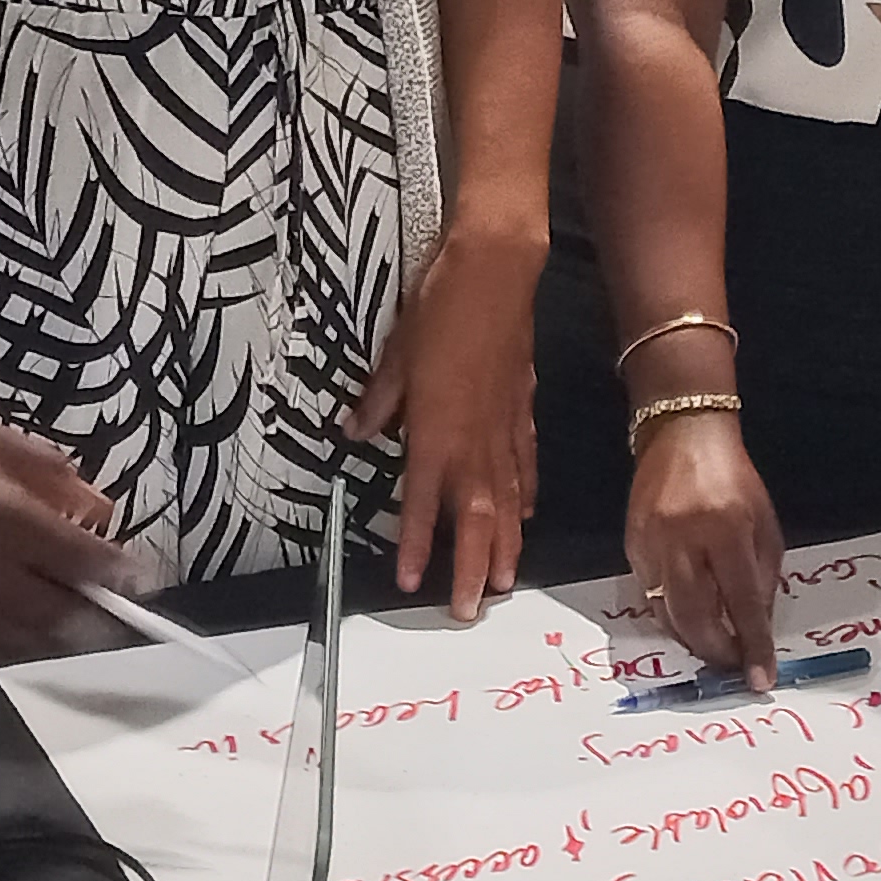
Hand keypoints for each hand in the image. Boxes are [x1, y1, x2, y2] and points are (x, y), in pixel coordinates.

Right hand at [0, 409, 125, 663]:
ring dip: (63, 643)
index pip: (87, 564)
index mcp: (9, 523)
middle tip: (122, 618)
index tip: (140, 580)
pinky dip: (15, 652)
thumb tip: (94, 504)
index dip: (123, 577)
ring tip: (80, 632)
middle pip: (66, 620)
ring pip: (30, 646)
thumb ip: (44, 471)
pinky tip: (22, 640)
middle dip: (102, 623)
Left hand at [352, 232, 538, 621]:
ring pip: (507, 502)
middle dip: (470, 567)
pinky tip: (524, 517)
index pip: (423, 502)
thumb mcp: (395, 354)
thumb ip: (379, 403)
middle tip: (467, 610)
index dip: (416, 545)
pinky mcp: (523, 410)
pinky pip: (525, 466)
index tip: (410, 582)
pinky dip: (525, 496)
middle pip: (475, 519)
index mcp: (436, 432)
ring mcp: (504, 428)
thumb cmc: (439, 308)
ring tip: (501, 584)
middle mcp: (474, 441)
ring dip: (503, 546)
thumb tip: (355, 434)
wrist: (495, 270)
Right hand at [624, 412, 781, 682]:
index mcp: (727, 528)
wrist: (681, 435)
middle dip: (717, 651)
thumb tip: (757, 628)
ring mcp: (651, 542)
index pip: (742, 602)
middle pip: (695, 617)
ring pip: (667, 613)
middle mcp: (684, 537)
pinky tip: (689, 614)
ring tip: (714, 645)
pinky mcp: (631, 544)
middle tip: (733, 663)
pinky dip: (672, 613)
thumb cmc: (733, 478)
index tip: (760, 678)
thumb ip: (763, 577)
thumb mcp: (764, 524)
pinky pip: (650, 594)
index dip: (753, 645)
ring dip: (692, 638)